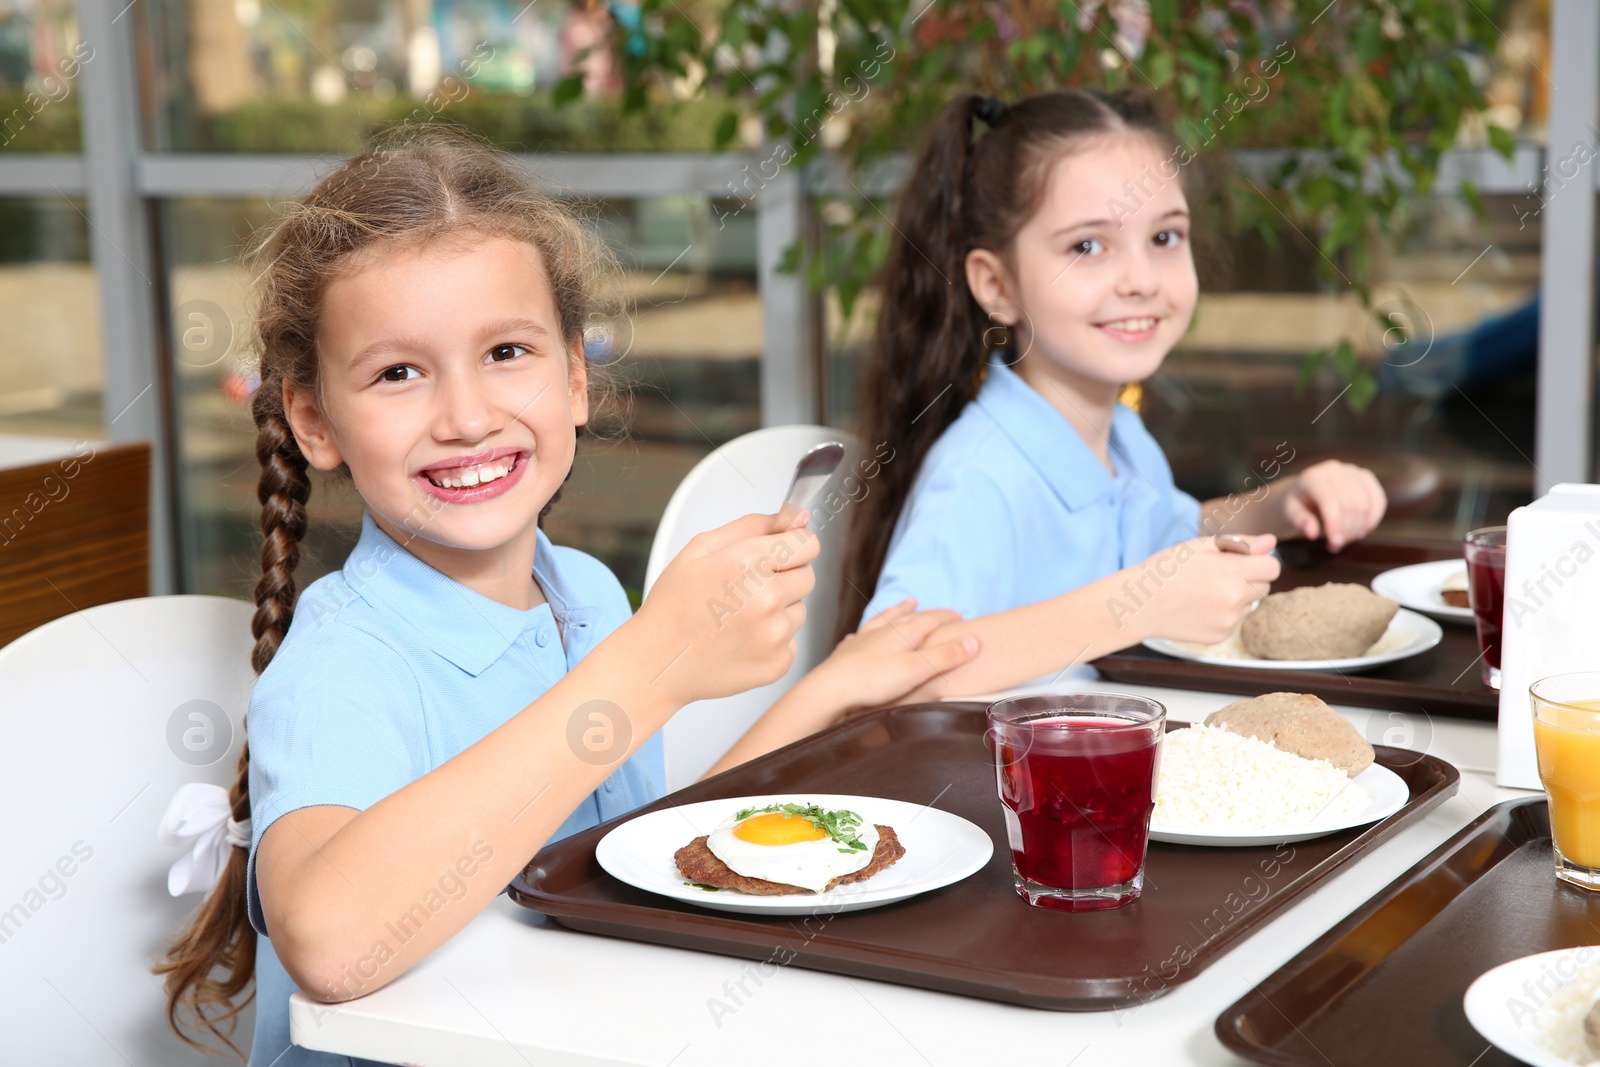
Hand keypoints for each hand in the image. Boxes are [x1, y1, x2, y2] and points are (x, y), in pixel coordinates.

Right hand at [631, 511, 818, 705]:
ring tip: (738, 619)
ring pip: (800, 610)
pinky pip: (792, 642)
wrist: (658, 661)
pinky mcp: (779, 663)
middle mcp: (768, 597)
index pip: (807, 544)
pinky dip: (772, 641)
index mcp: (748, 562)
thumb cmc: (676, 603)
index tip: (773, 558)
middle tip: (744, 592)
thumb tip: (798, 517)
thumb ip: (753, 526)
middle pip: (808, 576)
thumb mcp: (701, 549)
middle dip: (784, 579)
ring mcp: (775, 634)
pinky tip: (741, 641)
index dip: (791, 547)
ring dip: (778, 612)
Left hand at [808, 599, 978, 716]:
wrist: (829, 690)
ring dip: (896, 614)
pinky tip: (858, 635)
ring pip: (883, 622)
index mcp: (901, 634)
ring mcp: (862, 642)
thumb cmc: (872, 681)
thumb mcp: (916, 670)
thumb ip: (944, 656)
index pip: (929, 619)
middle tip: (936, 608)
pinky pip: (858, 638)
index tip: (960, 614)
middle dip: (924, 612)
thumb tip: (973, 641)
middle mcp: (881, 632)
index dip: (946, 617)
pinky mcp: (845, 655)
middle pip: (907, 617)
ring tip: (904, 606)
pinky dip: (864, 634)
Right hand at [1132, 535, 1280, 645]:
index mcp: (1233, 572)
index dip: (1259, 562)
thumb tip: (1271, 542)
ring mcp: (1229, 620)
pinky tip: (1199, 608)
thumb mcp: (1201, 546)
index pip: (1272, 568)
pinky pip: (1233, 621)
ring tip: (1204, 593)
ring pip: (1248, 605)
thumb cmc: (1167, 570)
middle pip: (1264, 587)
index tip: (1244, 562)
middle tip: (1219, 576)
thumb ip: (1241, 543)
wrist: (1139, 604)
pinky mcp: (1220, 636)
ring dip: (1236, 598)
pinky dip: (1222, 614)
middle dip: (1249, 579)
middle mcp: (1235, 599)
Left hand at [1281, 460, 1386, 551]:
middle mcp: (1335, 470)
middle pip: (1350, 505)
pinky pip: (1378, 501)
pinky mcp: (1367, 478)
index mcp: (1313, 477)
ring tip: (1345, 539)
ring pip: (1365, 505)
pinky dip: (1373, 520)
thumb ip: (1299, 521)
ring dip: (1358, 528)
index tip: (1334, 544)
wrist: (1305, 489)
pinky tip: (1361, 531)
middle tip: (1335, 546)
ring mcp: (1354, 472)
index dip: (1335, 524)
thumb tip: (1312, 533)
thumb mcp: (1289, 512)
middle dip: (1346, 531)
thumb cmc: (1297, 503)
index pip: (1329, 500)